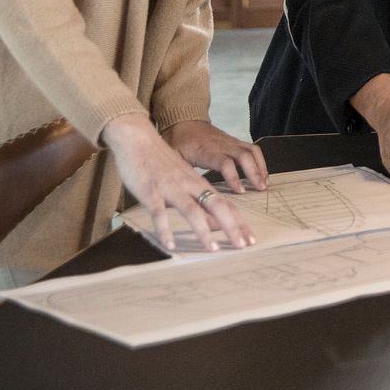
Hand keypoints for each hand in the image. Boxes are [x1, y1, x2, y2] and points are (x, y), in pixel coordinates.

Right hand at [101, 113, 253, 251]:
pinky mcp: (151, 192)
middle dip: (232, 227)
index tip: (250, 239)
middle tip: (243, 245)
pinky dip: (165, 229)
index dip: (239, 222)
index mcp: (200, 184)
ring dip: (203, 231)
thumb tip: (217, 224)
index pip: (226, 205)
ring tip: (212, 249)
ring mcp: (171, 189)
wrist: (139, 140)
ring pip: (192, 211)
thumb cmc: (161, 164)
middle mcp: (190, 186)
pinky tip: (170, 244)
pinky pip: (159, 213)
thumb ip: (200, 201)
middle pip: (217, 206)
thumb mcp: (185, 181)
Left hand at [162, 119, 268, 192]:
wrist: (183, 121)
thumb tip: (179, 194)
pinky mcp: (235, 141)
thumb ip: (179, 174)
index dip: (234, 177)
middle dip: (255, 172)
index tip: (240, 191)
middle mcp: (222, 144)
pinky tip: (261, 174)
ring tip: (264, 183)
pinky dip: (260, 161)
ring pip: (252, 151)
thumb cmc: (177, 141)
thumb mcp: (172, 157)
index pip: (225, 163)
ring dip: (261, 167)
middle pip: (244, 156)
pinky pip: (252, 149)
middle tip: (260, 188)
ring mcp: (230, 142)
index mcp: (206, 150)